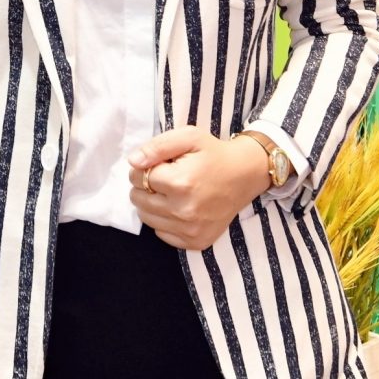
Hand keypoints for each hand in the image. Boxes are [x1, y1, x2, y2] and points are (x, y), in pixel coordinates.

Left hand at [127, 126, 272, 250]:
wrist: (245, 175)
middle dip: (144, 186)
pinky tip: (178, 207)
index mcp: (180, 183)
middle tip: (163, 178)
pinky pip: (161, 234)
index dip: (143, 168)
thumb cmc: (214, 154)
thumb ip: (157, 146)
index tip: (157, 164)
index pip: (138, 177)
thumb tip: (133, 162)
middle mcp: (184, 210)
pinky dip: (163, 221)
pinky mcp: (196, 241)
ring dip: (151, 204)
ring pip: (147, 218)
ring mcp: (191, 229)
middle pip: (139, 200)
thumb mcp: (188, 137)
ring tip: (169, 192)